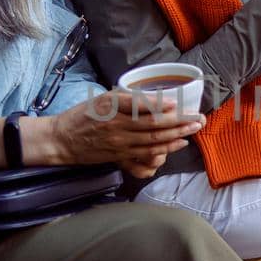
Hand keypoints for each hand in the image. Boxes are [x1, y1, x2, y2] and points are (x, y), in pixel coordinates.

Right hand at [48, 90, 204, 179]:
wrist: (63, 140)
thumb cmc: (84, 115)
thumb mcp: (104, 98)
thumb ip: (130, 99)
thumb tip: (158, 100)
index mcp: (114, 109)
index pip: (145, 109)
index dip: (166, 108)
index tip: (182, 105)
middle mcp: (118, 129)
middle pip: (155, 127)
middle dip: (180, 124)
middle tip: (198, 119)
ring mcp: (120, 146)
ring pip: (153, 143)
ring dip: (176, 139)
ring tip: (192, 132)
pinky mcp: (119, 158)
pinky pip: (142, 161)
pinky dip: (159, 157)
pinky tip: (171, 151)